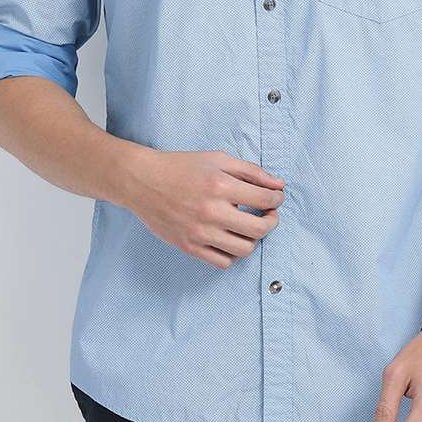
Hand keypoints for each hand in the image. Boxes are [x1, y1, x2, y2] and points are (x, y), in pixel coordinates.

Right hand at [125, 146, 285, 267]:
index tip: (275, 198)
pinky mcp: (189, 247)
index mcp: (220, 185)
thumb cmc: (182, 167)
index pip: (265, 199)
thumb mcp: (218, 159)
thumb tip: (279, 185)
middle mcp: (211, 211)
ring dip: (253, 238)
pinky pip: (222, 262)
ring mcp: (200, 232)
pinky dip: (232, 253)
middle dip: (272, 221)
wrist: (143, 181)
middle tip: (268, 214)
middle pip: (259, 229)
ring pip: (244, 249)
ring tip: (248, 226)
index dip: (277, 199)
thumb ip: (251, 171)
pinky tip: (230, 238)